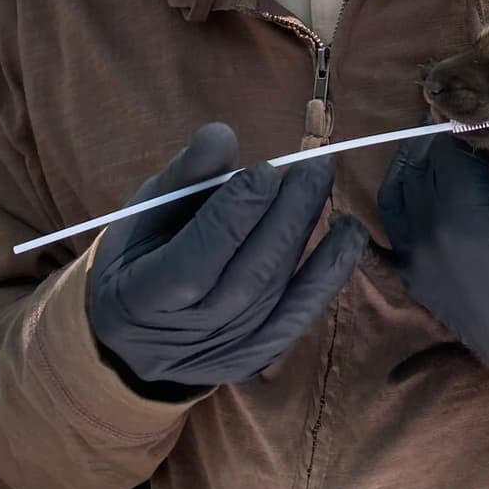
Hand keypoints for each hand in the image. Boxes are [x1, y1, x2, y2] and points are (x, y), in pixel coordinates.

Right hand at [89, 123, 365, 394]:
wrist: (141, 342)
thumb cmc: (139, 260)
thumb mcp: (143, 215)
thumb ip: (182, 177)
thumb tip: (222, 134)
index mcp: (143, 298)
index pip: (195, 262)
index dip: (234, 216)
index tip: (264, 170)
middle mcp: (191, 333)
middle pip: (250, 273)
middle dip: (288, 213)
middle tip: (313, 163)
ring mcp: (231, 350)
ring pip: (279, 288)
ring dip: (308, 230)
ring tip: (321, 179)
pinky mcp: (262, 353)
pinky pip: (303, 311)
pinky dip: (332, 270)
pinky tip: (349, 231)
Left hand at [378, 67, 488, 431]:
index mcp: (455, 214)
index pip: (452, 132)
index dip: (486, 113)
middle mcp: (421, 240)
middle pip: (422, 159)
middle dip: (457, 138)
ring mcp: (418, 270)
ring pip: (403, 192)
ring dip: (433, 168)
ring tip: (482, 159)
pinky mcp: (427, 293)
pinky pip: (398, 233)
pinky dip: (416, 205)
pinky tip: (449, 199)